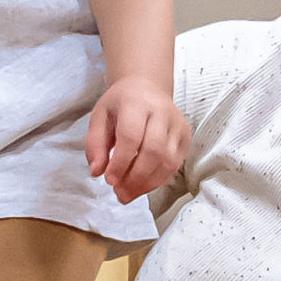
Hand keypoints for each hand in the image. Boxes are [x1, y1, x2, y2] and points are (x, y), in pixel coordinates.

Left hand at [87, 77, 188, 202]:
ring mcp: (177, 124)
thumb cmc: (121, 104)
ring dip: (147, 183)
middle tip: (120, 193)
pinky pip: (175, 165)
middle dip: (135, 178)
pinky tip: (142, 186)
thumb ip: (95, 144)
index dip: (121, 162)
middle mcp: (162, 111)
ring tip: (128, 194)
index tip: (109, 180)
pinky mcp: (186, 135)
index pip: (131, 136)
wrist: (147, 87)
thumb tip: (97, 171)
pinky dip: (158, 180)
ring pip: (167, 161)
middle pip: (153, 151)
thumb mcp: (99, 117)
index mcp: (136, 102)